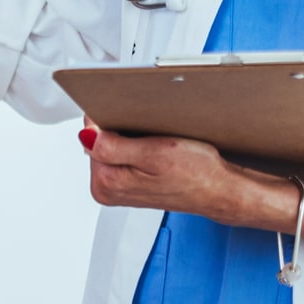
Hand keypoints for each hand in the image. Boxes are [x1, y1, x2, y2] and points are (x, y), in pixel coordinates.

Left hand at [79, 119, 290, 227]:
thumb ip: (113, 146)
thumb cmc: (196, 174)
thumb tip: (86, 134)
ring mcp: (116, 188)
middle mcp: (106, 189)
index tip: (128, 114)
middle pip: (99, 140)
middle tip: (148, 131)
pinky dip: (135, 145)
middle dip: (119, 128)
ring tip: (154, 140)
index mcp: (106, 183)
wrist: (217, 189)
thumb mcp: (154, 153)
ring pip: (111, 145)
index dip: (110, 117)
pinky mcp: (127, 184)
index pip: (91, 134)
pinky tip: (153, 148)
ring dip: (128, 136)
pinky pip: (122, 154)